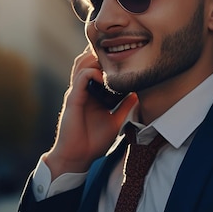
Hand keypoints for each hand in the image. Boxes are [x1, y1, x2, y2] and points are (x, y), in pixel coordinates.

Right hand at [44, 46, 136, 179]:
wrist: (78, 157)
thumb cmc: (94, 141)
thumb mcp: (116, 120)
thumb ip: (125, 106)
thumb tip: (139, 93)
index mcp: (91, 92)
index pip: (97, 66)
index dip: (108, 59)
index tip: (124, 58)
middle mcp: (82, 89)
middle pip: (88, 58)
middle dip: (102, 53)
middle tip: (119, 57)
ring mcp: (76, 92)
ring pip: (83, 62)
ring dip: (97, 60)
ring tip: (111, 66)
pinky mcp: (73, 98)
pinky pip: (82, 77)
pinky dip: (93, 73)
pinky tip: (105, 79)